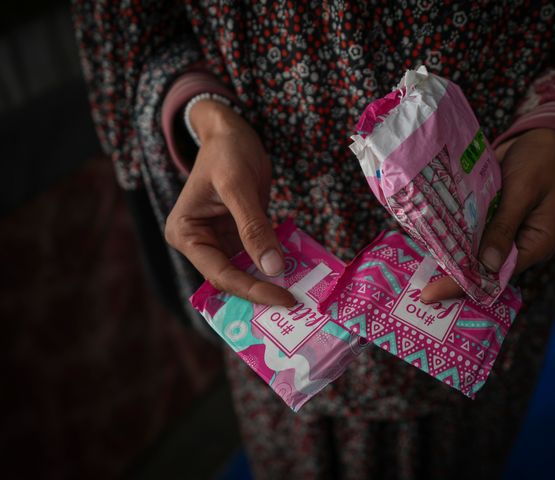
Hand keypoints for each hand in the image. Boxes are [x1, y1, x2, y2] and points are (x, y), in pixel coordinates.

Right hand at [165, 100, 294, 306]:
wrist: (231, 130)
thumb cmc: (227, 151)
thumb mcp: (238, 186)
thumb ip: (253, 227)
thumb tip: (273, 268)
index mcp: (186, 234)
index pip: (220, 274)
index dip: (252, 289)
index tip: (284, 298)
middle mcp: (199, 243)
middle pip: (232, 278)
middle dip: (262, 291)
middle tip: (296, 303)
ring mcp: (220, 241)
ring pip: (246, 271)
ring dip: (271, 282)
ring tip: (301, 294)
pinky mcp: (239, 235)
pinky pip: (258, 256)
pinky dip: (276, 264)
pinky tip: (299, 272)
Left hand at [421, 128, 554, 301]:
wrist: (541, 139)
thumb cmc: (540, 162)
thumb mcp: (523, 191)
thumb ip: (504, 225)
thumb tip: (486, 264)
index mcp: (535, 245)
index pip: (497, 275)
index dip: (465, 284)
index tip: (435, 293)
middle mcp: (518, 245)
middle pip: (483, 270)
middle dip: (453, 280)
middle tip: (422, 293)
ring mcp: (502, 233)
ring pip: (473, 254)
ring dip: (449, 261)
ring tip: (419, 276)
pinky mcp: (489, 219)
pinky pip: (468, 234)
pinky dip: (451, 238)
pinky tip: (428, 243)